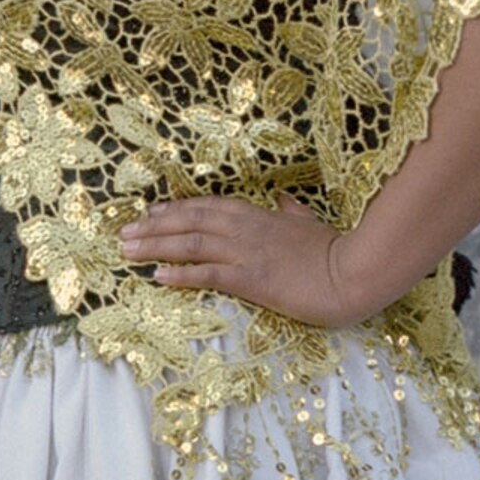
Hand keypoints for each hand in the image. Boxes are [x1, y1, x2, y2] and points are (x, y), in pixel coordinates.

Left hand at [119, 196, 359, 326]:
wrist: (354, 273)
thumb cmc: (334, 250)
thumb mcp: (309, 223)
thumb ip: (290, 211)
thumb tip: (283, 200)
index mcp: (258, 215)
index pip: (207, 206)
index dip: (176, 208)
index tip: (151, 211)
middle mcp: (245, 229)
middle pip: (190, 222)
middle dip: (154, 226)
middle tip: (124, 232)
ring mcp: (246, 253)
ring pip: (190, 244)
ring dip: (156, 246)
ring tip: (128, 251)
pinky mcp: (251, 279)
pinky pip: (207, 274)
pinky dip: (180, 274)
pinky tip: (157, 276)